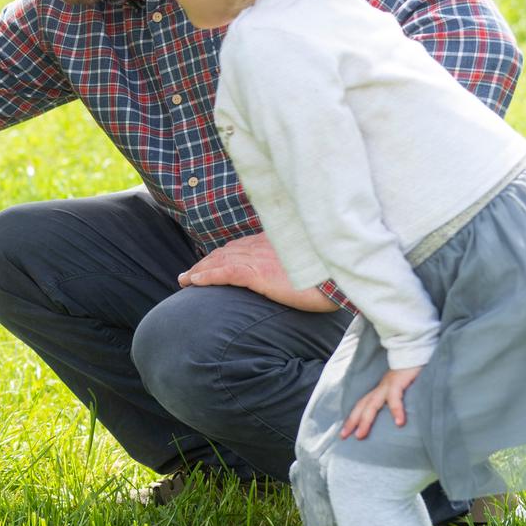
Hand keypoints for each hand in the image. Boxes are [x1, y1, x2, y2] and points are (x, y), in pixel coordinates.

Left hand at [177, 232, 336, 311]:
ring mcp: (259, 257)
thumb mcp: (311, 266)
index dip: (224, 254)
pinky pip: (223, 272)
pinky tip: (193, 282)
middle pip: (227, 252)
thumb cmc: (332, 275)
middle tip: (192, 273)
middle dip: (207, 261)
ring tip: (186, 279)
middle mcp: (263, 246)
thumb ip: (296, 265)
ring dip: (200, 269)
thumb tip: (294, 275)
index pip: (242, 246)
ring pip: (220, 260)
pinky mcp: (257, 272)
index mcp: (275, 242)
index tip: (212, 261)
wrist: (339, 278)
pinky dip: (205, 276)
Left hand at [341, 366, 422, 439]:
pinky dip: (396, 410)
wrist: (416, 353)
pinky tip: (399, 423)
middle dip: (351, 422)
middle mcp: (380, 389)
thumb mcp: (402, 392)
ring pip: (372, 404)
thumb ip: (397, 403)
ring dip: (365, 420)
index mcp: (380, 391)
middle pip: (362, 406)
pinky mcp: (398, 381)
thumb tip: (400, 423)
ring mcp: (388, 385)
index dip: (352, 419)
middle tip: (343, 437)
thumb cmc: (411, 375)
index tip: (344, 434)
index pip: (362, 406)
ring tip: (361, 435)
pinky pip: (395, 397)